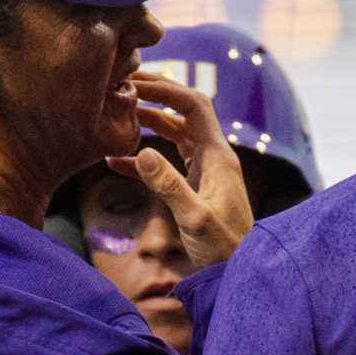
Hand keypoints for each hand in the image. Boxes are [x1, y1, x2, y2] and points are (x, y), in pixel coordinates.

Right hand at [107, 71, 253, 267]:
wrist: (240, 271)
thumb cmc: (224, 249)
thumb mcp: (194, 218)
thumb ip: (169, 185)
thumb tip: (142, 152)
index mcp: (218, 156)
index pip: (193, 105)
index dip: (165, 89)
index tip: (134, 83)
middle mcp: (214, 156)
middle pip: (183, 111)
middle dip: (155, 95)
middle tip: (122, 85)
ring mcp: (205, 169)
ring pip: (175, 132)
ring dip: (148, 121)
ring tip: (116, 113)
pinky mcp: (196, 185)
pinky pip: (168, 160)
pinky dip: (144, 156)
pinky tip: (115, 160)